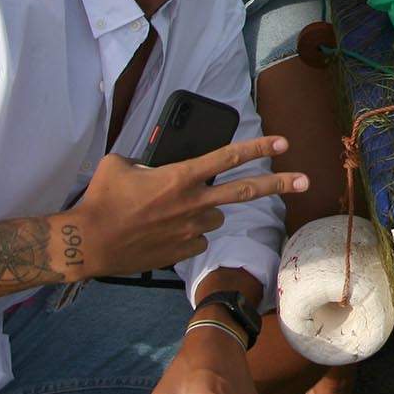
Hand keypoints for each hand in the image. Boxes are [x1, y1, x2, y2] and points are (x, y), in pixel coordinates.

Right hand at [64, 135, 307, 279]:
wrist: (89, 242)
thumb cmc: (101, 200)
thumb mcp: (120, 165)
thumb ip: (144, 162)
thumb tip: (151, 168)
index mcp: (181, 176)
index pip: (228, 157)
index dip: (258, 147)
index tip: (282, 142)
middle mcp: (194, 203)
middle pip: (246, 191)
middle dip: (279, 184)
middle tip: (305, 180)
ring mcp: (192, 229)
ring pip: (213, 216)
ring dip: (202, 212)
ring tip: (167, 213)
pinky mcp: (184, 251)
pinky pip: (197, 238)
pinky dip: (186, 234)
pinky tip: (161, 233)